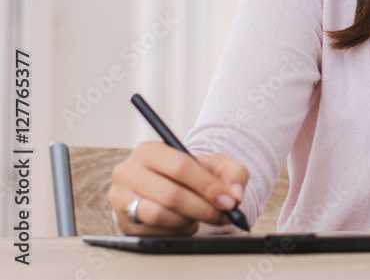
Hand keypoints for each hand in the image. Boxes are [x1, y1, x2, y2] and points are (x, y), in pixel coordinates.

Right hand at [108, 141, 247, 234]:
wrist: (167, 189)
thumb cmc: (190, 175)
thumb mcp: (213, 165)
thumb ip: (232, 173)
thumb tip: (235, 195)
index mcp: (149, 150)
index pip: (180, 166)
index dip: (208, 185)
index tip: (228, 200)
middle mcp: (128, 172)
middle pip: (170, 194)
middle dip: (203, 207)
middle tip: (222, 214)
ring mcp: (121, 199)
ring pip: (159, 215)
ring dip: (187, 219)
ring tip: (200, 215)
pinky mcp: (123, 222)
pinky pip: (153, 231)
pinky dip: (176, 230)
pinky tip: (184, 222)